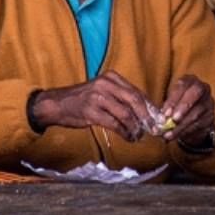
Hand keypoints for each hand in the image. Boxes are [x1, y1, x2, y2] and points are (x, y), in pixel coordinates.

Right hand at [31, 71, 154, 142]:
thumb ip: (121, 97)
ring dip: (135, 127)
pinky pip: (114, 124)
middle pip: (134, 100)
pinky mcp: (92, 112)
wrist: (57, 104)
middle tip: (153, 128)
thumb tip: (145, 111)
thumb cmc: (83, 99)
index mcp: (111, 77)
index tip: (157, 118)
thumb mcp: (102, 90)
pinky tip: (128, 137)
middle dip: (146, 116)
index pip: (136, 92)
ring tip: (138, 135)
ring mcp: (98, 97)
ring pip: (125, 114)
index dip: (149, 106)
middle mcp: (106, 84)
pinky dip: (124, 132)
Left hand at [160, 75, 214, 146]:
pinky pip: (198, 125)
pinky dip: (185, 131)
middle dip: (183, 108)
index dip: (174, 99)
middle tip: (172, 120)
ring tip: (168, 134)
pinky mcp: (210, 117)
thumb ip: (167, 107)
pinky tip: (176, 135)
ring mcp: (209, 102)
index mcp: (190, 80)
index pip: (183, 85)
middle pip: (195, 94)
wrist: (192, 115)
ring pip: (196, 113)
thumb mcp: (171, 100)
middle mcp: (203, 88)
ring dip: (181, 125)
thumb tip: (161, 118)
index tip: (166, 112)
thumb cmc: (178, 103)